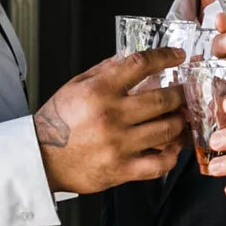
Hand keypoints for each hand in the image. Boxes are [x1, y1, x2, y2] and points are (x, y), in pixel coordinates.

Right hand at [35, 51, 187, 193]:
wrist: (40, 158)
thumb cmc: (57, 122)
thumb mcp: (76, 86)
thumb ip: (105, 71)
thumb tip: (130, 57)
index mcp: (99, 91)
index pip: (140, 64)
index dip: (165, 56)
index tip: (177, 56)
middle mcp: (110, 116)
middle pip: (163, 99)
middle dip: (180, 94)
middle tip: (185, 93)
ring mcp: (118, 144)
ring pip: (167, 130)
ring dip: (180, 122)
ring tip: (181, 118)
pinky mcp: (121, 169)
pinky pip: (158, 164)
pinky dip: (171, 156)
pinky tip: (172, 148)